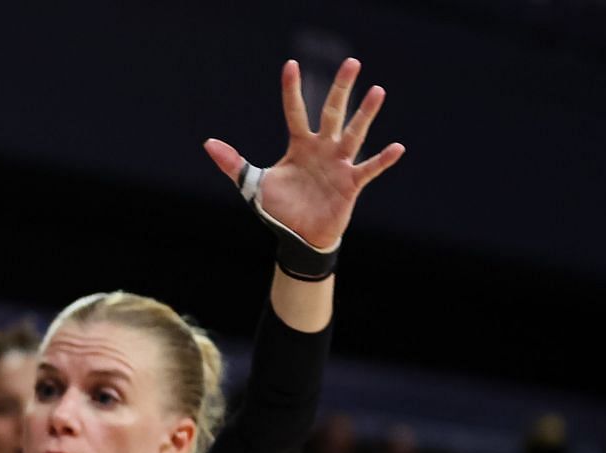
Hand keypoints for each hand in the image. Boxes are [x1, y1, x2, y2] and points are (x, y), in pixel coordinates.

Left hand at [204, 59, 404, 250]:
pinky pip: (369, 168)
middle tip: (352, 62)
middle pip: (332, 112)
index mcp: (299, 145)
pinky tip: (397, 147)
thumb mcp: (253, 185)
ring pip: (353, 134)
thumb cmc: (279, 208)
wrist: (297, 236)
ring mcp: (338, 164)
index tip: (291, 65)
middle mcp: (322, 149)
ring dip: (364, 114)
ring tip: (376, 91)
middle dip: (341, 88)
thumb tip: (208, 143)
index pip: (295, 111)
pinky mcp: (351, 184)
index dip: (291, 89)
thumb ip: (234, 164)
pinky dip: (382, 159)